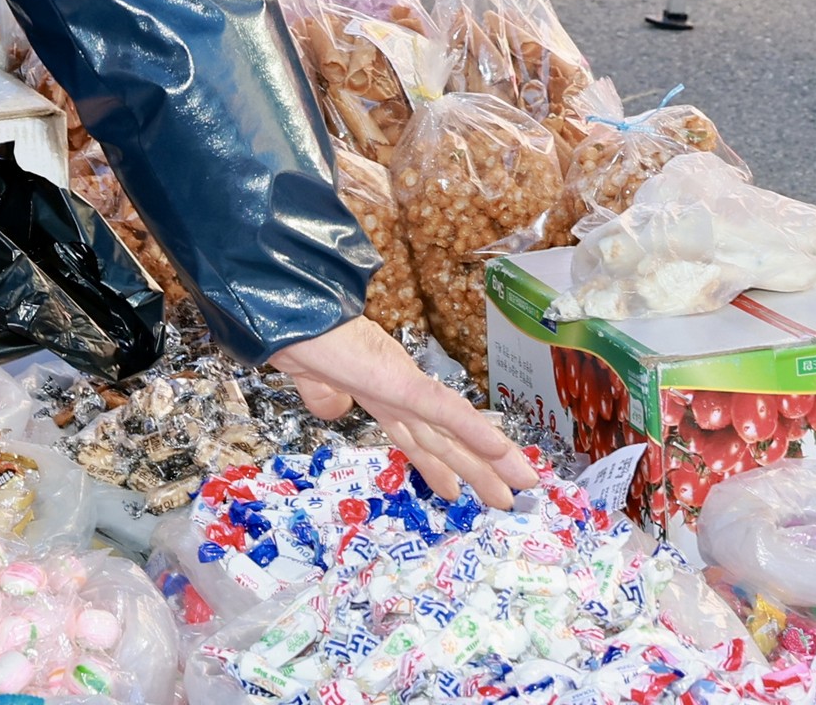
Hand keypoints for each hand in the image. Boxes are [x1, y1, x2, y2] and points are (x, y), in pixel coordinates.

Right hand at [273, 317, 538, 507]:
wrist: (291, 319)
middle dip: (477, 470)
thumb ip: (323, 396)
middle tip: (509, 497)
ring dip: (492, 459)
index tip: (455, 489)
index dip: (438, 464)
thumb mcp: (311, 380)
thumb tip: (332, 409)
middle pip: (445, 441)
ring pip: (457, 433)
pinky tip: (501, 449)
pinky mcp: (405, 385)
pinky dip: (475, 432)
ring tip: (524, 480)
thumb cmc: (299, 340)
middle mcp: (400, 396)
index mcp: (380, 396)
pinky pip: (446, 413)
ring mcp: (406, 389)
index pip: (416, 436)